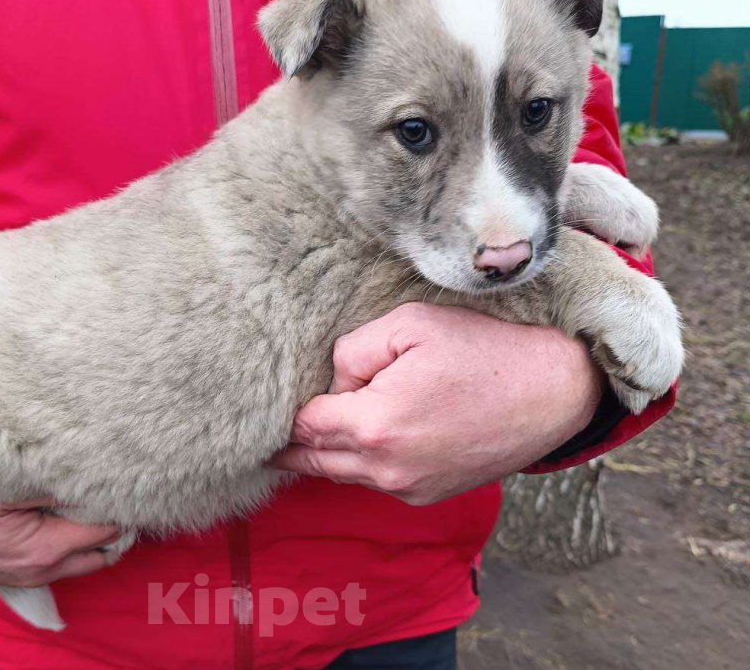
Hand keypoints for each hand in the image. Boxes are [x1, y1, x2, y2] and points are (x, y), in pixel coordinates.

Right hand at [0, 493, 119, 586]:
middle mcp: (43, 569)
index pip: (107, 531)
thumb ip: (47, 484)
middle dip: (117, 528)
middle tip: (119, 492)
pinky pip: (58, 561)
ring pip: (81, 560)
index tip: (128, 481)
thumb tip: (87, 472)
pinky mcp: (16, 572)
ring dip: (94, 536)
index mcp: (45, 548)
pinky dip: (72, 542)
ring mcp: (29, 575)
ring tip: (95, 498)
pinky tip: (66, 512)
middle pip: (103, 554)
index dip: (121, 507)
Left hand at [271, 303, 603, 505]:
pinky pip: (378, 480)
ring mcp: (410, 488)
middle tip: (265, 434)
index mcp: (374, 426)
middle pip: (314, 461)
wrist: (554, 390)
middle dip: (291, 444)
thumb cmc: (484, 350)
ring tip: (308, 432)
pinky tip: (364, 438)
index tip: (269, 402)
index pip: (303, 426)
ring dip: (327, 454)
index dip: (286, 411)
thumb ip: (352, 352)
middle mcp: (387, 469)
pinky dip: (363, 463)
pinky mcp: (430, 494)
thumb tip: (334, 382)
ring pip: (345, 474)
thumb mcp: (409, 326)